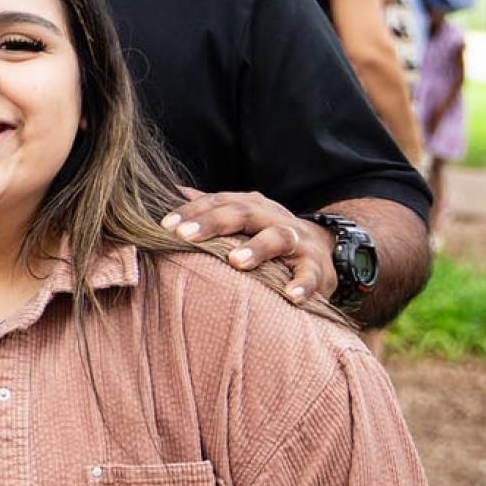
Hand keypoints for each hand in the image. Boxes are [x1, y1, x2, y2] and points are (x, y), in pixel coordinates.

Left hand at [164, 188, 333, 305]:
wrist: (321, 247)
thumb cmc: (264, 235)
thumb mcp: (239, 219)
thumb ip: (208, 208)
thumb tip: (170, 190)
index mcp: (250, 206)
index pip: (217, 202)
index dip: (191, 211)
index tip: (164, 226)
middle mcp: (272, 218)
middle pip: (242, 213)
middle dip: (213, 223)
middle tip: (185, 236)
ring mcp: (296, 241)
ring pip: (278, 238)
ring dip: (257, 248)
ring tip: (236, 262)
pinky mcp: (317, 267)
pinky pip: (310, 274)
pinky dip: (302, 284)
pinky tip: (290, 296)